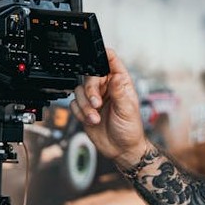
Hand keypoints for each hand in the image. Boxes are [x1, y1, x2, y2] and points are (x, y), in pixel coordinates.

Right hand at [70, 48, 146, 167]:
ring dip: (85, 106)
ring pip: (79, 90)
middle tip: (96, 103)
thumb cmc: (130, 129)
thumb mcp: (127, 109)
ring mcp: (94, 98)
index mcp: (120, 82)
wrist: (121, 149)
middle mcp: (106, 87)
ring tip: (95, 117)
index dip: (102, 56)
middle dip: (90, 90)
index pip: (110, 61)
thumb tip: (116, 76)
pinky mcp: (85, 109)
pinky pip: (74, 104)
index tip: (96, 60)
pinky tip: (91, 120)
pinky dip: (80, 113)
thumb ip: (119, 92)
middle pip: (90, 76)